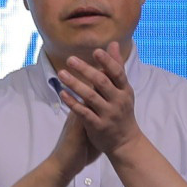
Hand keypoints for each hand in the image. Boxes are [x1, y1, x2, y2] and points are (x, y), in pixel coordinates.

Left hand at [50, 40, 137, 155]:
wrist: (126, 142)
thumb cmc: (122, 111)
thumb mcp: (123, 90)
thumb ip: (116, 67)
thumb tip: (113, 43)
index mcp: (125, 91)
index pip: (117, 73)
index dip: (108, 62)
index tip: (96, 51)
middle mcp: (118, 101)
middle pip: (102, 82)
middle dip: (86, 70)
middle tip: (70, 59)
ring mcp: (108, 114)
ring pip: (90, 97)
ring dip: (75, 84)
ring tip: (61, 74)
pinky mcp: (98, 126)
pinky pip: (83, 113)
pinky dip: (73, 103)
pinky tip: (62, 94)